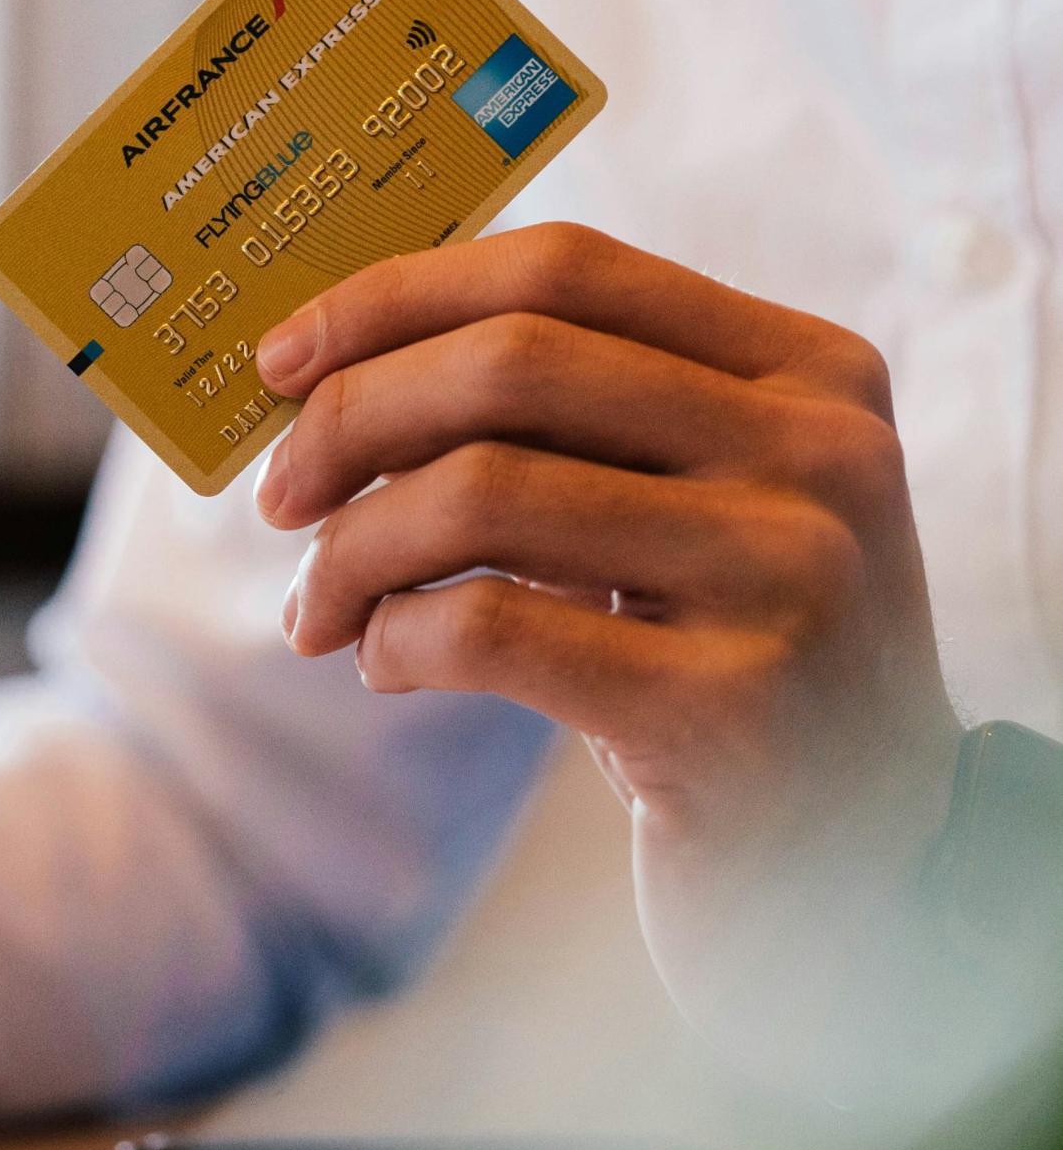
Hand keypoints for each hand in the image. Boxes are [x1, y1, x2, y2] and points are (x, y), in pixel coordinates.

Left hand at [252, 224, 962, 1091]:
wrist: (870, 879)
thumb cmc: (734, 664)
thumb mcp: (693, 508)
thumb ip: (574, 421)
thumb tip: (343, 364)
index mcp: (811, 370)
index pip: (566, 270)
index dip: (400, 295)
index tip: (285, 359)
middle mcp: (820, 453)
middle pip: (515, 361)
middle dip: (353, 417)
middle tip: (279, 496)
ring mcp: (787, 578)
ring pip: (485, 492)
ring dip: (355, 548)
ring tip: (318, 607)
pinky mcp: (729, 711)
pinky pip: (491, 628)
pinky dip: (398, 637)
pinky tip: (385, 666)